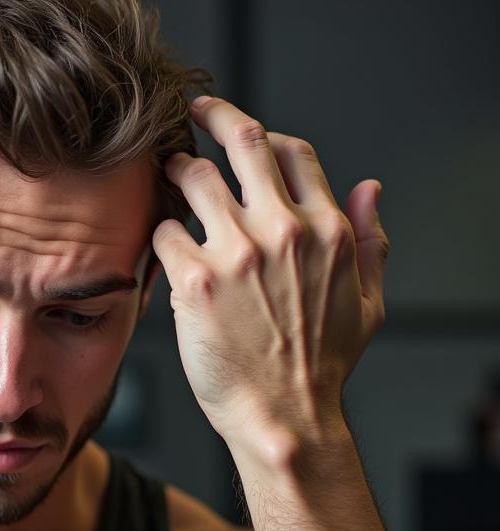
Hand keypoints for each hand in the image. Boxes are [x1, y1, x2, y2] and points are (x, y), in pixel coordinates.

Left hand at [152, 96, 388, 460]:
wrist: (284, 416)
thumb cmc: (322, 367)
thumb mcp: (368, 302)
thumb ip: (371, 240)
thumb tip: (370, 188)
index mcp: (327, 230)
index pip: (292, 152)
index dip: (262, 134)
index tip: (238, 128)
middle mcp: (283, 231)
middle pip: (243, 142)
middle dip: (213, 116)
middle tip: (192, 114)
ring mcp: (238, 253)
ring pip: (195, 179)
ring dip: (178, 173)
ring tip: (167, 181)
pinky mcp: (195, 281)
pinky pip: (164, 233)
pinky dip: (159, 234)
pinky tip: (160, 247)